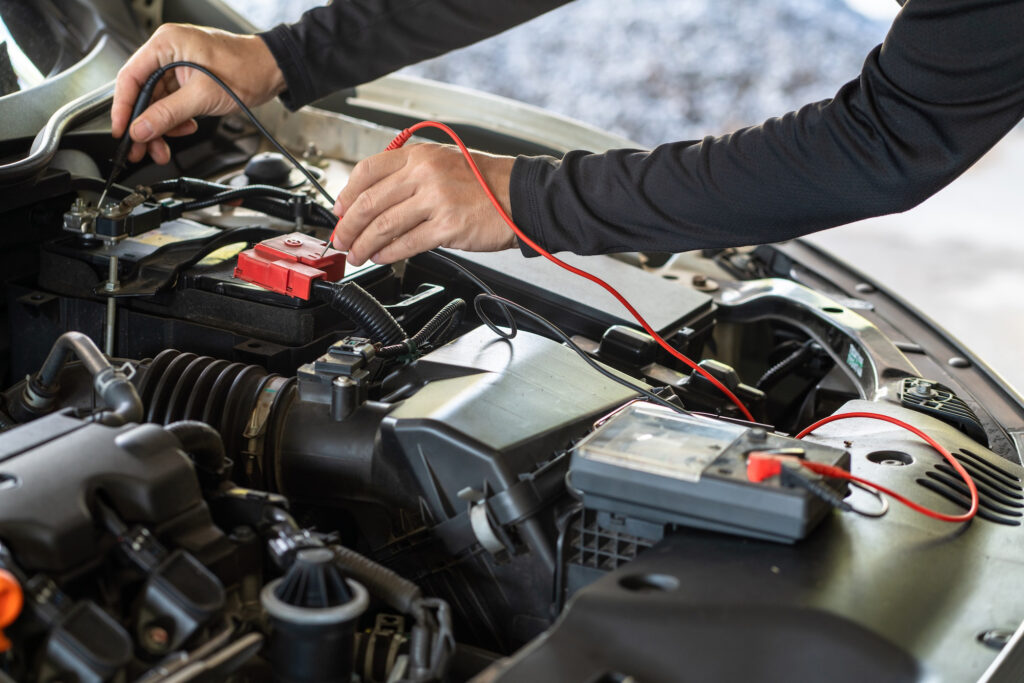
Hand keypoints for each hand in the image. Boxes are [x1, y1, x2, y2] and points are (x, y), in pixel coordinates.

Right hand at [112, 24, 285, 163]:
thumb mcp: (202, 96)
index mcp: (166, 44)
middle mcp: (168, 51)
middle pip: (143, 93)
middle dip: (144, 124)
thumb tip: (141, 129)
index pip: (130, 77)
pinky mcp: (188, 78)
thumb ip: (168, 114)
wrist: (273, 70)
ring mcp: (178, 65)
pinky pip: (172, 102)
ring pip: (157, 102)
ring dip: (160, 127)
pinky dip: (174, 120)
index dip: (123, 108)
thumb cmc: (246, 69)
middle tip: (141, 149)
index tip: (121, 132)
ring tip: (163, 148)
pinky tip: (184, 128)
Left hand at [332, 144, 517, 264]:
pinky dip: (387, 253)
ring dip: (364, 244)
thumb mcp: (443, 163)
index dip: (346, 195)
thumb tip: (375, 202)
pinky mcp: (448, 226)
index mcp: (419, 155)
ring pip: (384, 225)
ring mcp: (436, 199)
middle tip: (341, 240)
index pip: (367, 171)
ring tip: (357, 255)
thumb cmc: (484, 183)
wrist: (519, 196)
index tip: (339, 211)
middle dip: (349, 226)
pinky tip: (380, 257)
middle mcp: (425, 173)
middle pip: (370, 201)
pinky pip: (407, 242)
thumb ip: (409, 176)